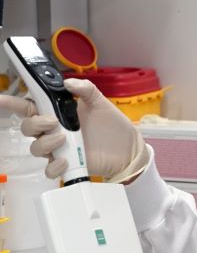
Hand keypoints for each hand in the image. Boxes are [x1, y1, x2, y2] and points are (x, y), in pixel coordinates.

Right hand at [0, 79, 147, 181]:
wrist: (128, 147)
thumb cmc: (111, 124)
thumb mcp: (100, 101)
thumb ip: (86, 89)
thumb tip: (69, 83)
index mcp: (57, 112)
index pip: (28, 106)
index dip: (11, 103)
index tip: (1, 99)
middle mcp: (54, 130)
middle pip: (27, 128)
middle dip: (35, 123)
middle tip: (53, 121)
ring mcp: (59, 148)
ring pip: (35, 148)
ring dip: (46, 143)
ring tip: (64, 138)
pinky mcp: (67, 164)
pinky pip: (49, 169)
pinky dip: (54, 165)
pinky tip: (66, 160)